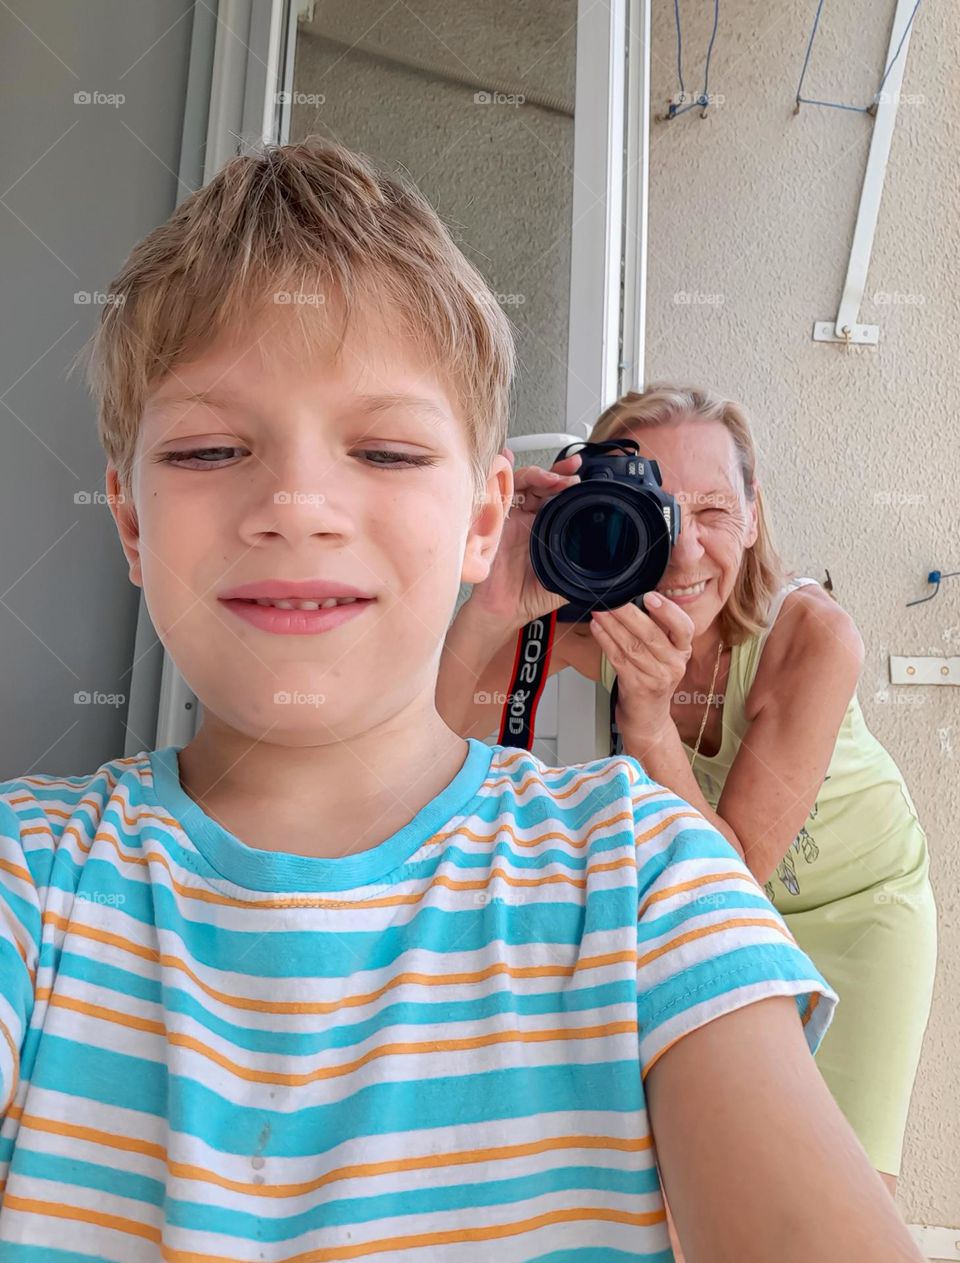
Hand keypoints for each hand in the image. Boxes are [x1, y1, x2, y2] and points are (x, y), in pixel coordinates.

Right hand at [468, 446, 582, 630]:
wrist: (505, 610)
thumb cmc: (531, 594)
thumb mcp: (567, 577)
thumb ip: (586, 564)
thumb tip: (613, 560)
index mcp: (547, 527)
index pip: (558, 495)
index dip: (568, 480)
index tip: (582, 474)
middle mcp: (528, 518)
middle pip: (541, 483)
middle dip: (556, 473)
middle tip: (570, 476)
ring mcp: (510, 517)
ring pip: (522, 484)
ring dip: (537, 475)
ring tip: (550, 478)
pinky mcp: (492, 521)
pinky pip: (494, 493)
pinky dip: (500, 474)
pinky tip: (506, 460)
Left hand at [589, 593, 694, 742]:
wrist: (649, 717)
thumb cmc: (654, 678)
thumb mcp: (664, 654)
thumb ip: (657, 628)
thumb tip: (634, 595)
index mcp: (683, 650)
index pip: (683, 628)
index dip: (668, 611)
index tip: (650, 597)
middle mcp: (673, 664)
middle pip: (651, 635)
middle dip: (628, 613)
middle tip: (612, 597)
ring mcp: (656, 677)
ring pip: (631, 645)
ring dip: (612, 625)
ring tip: (599, 609)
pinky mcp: (637, 686)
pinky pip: (618, 659)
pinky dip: (605, 641)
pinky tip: (597, 628)